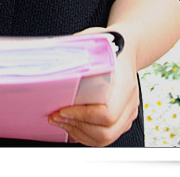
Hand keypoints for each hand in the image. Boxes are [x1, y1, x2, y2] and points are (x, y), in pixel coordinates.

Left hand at [48, 27, 137, 145]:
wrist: (127, 46)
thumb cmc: (109, 43)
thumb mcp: (93, 41)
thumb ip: (75, 52)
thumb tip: (49, 59)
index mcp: (124, 83)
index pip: (107, 113)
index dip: (83, 115)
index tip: (63, 109)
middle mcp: (129, 102)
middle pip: (106, 131)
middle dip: (77, 127)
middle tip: (55, 117)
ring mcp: (128, 112)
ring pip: (105, 138)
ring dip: (79, 133)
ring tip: (59, 121)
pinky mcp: (123, 119)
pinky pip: (105, 137)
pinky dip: (86, 135)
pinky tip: (71, 125)